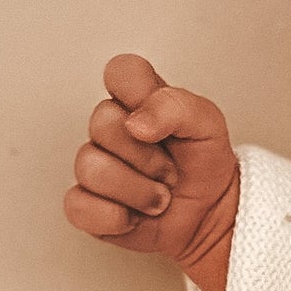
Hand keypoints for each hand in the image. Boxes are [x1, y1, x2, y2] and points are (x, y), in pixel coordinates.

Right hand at [64, 52, 241, 290]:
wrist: (210, 217)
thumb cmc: (205, 167)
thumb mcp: (208, 126)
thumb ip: (176, 107)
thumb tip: (135, 122)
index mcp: (139, 100)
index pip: (120, 72)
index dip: (136, 94)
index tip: (159, 124)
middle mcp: (111, 129)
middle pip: (101, 124)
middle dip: (147, 157)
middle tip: (170, 171)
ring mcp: (95, 165)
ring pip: (91, 168)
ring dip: (137, 191)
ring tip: (159, 198)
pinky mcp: (86, 205)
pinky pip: (79, 206)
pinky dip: (115, 218)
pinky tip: (134, 216)